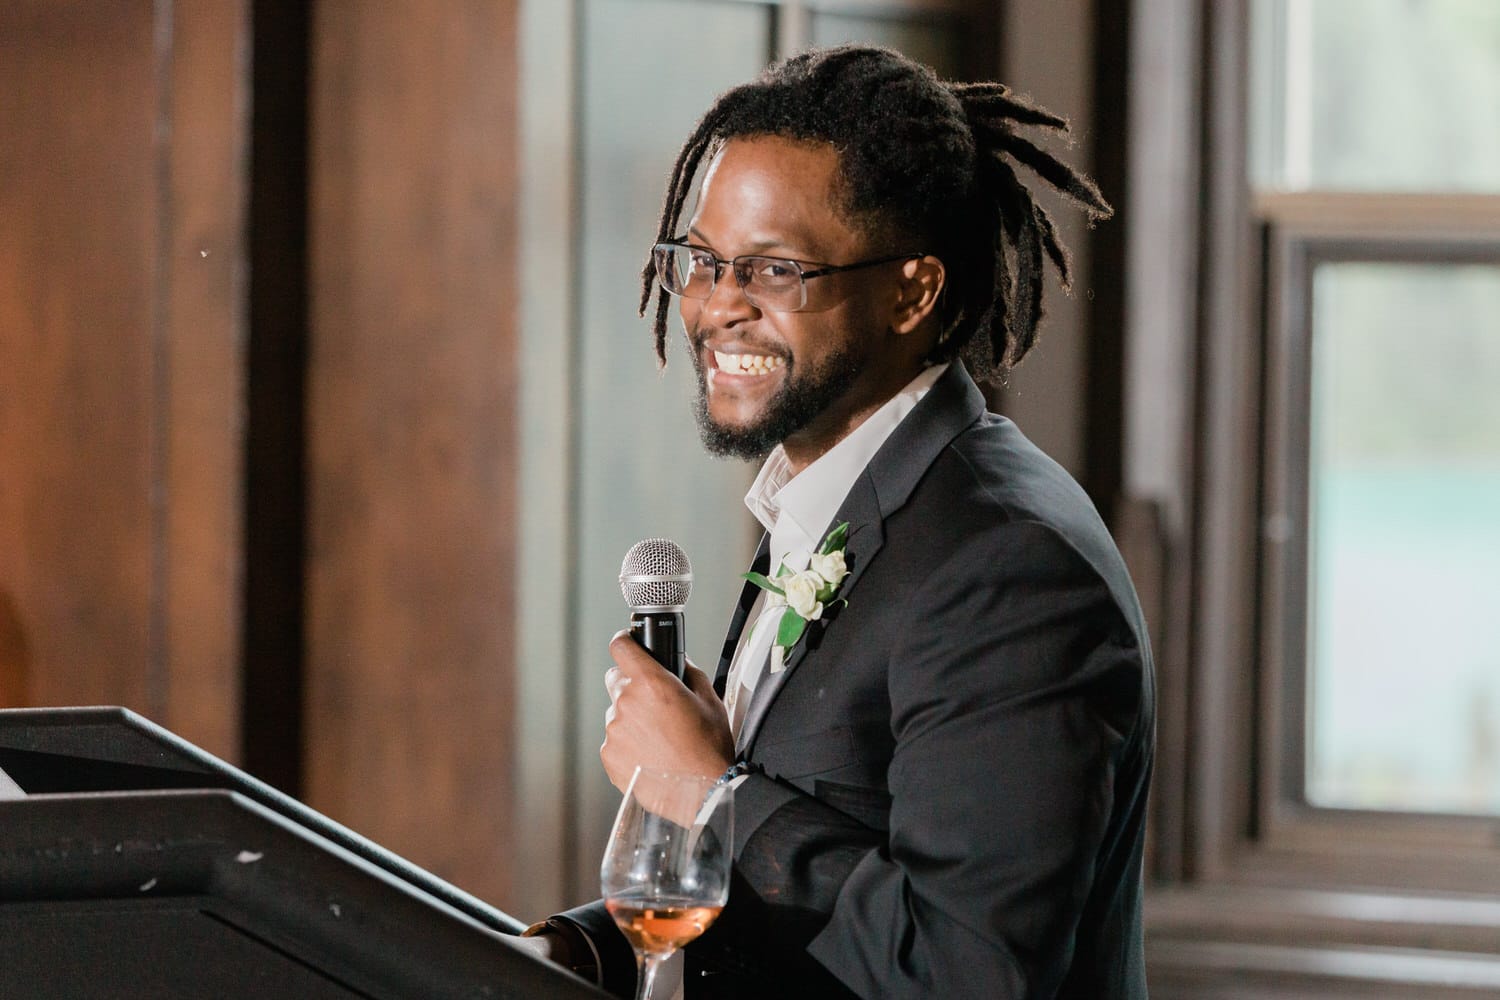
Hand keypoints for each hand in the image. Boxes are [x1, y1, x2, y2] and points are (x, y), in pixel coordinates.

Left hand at [601, 630, 733, 793]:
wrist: (702, 791)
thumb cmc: (708, 748)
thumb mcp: (710, 700)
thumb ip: (690, 672)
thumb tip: (678, 663)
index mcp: (651, 683)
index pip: (620, 647)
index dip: (625, 643)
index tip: (628, 645)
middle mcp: (627, 703)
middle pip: (616, 680)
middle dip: (632, 685)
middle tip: (654, 703)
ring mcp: (614, 731)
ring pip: (616, 712)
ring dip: (631, 717)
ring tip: (658, 737)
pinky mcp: (609, 755)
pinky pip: (614, 739)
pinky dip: (627, 742)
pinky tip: (650, 754)